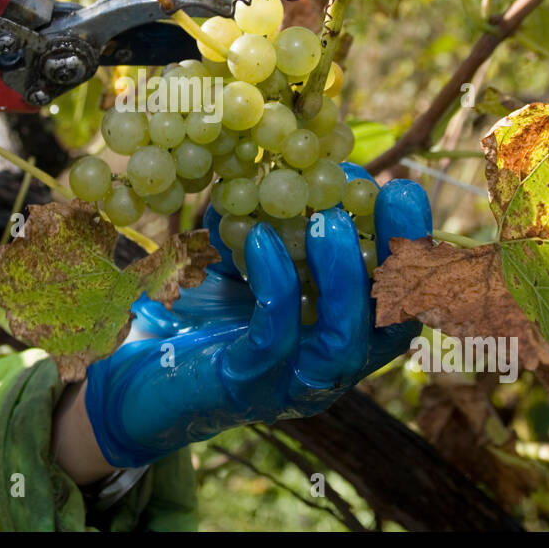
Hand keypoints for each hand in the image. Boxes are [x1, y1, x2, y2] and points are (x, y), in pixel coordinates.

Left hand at [84, 172, 431, 467]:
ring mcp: (293, 382)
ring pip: (343, 337)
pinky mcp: (248, 385)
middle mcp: (332, 365)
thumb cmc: (200, 318)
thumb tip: (275, 162)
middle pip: (392, 320)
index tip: (403, 188)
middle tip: (391, 196)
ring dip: (345, 275)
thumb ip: (267, 221)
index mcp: (342, 333)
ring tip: (330, 220)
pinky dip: (276, 283)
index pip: (399, 296)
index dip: (410, 246)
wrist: (138, 378)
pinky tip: (261, 239)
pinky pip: (274, 335)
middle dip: (400, 256)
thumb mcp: (241, 262)